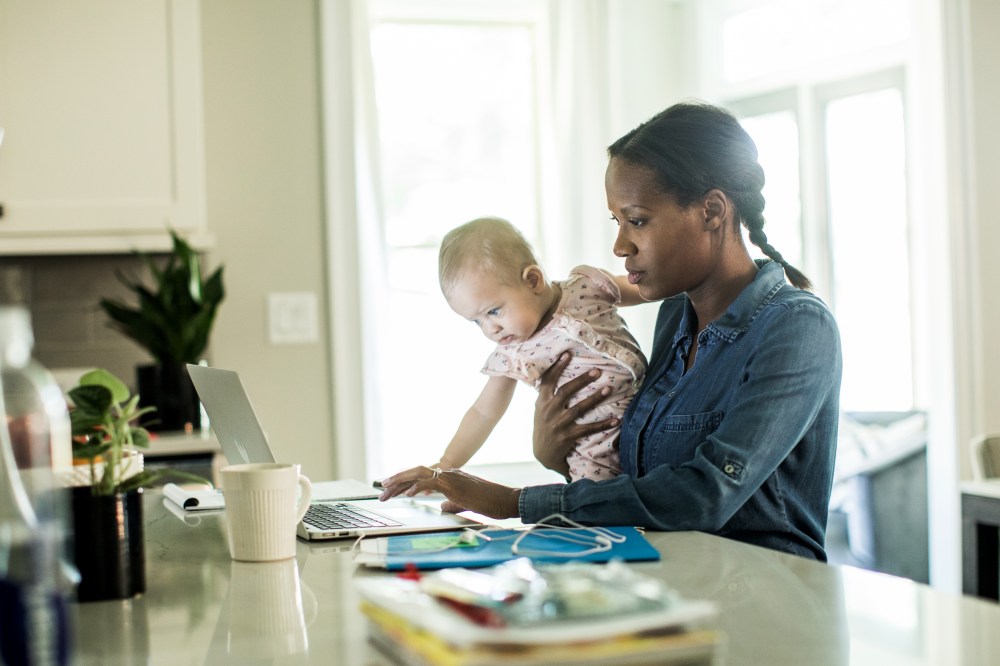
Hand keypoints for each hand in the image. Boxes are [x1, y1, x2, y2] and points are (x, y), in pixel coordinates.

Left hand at [378, 466, 520, 518]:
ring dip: (401, 482)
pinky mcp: (455, 485)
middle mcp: (449, 473)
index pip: (423, 476)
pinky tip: (407, 494)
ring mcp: (451, 477)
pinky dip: (417, 487)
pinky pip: (432, 483)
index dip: (406, 481)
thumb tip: (441, 506)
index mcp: (451, 477)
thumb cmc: (491, 502)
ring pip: (420, 474)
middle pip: (417, 472)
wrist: (507, 500)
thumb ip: (452, 503)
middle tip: (383, 489)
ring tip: (387, 490)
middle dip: (398, 480)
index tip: (392, 488)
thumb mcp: (466, 504)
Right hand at [533, 353, 618, 476]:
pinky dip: (602, 424)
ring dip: (595, 398)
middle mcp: (549, 411)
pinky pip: (588, 429)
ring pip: (579, 408)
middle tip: (597, 371)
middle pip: (566, 391)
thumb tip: (555, 372)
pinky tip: (615, 420)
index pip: (547, 381)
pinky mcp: (568, 436)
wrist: (542, 453)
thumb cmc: (544, 426)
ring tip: (608, 389)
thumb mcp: (540, 409)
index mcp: (542, 402)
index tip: (567, 354)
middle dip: (582, 380)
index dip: (556, 367)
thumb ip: (547, 394)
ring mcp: (559, 424)